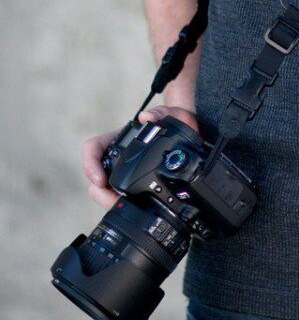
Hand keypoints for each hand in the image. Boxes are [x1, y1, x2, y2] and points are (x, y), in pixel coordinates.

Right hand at [80, 105, 199, 208]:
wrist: (187, 131)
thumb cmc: (174, 121)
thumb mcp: (172, 113)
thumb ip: (161, 112)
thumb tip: (146, 117)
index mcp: (119, 138)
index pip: (93, 148)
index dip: (90, 164)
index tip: (100, 179)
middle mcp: (117, 155)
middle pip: (94, 175)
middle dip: (100, 192)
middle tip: (114, 201)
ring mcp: (123, 170)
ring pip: (104, 189)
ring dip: (109, 200)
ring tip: (123, 207)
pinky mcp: (133, 183)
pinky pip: (120, 195)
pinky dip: (122, 203)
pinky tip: (132, 207)